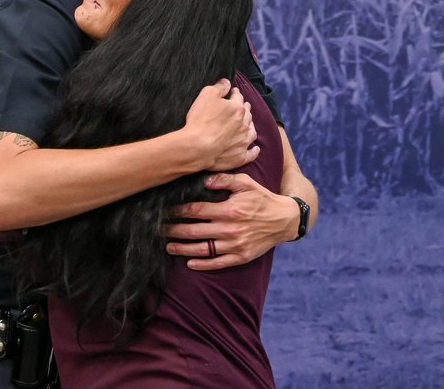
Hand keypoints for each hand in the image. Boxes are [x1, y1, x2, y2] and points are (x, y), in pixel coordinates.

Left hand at [162, 173, 298, 270]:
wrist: (284, 220)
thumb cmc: (262, 198)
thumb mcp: (246, 183)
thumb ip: (224, 179)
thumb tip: (204, 179)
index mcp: (229, 210)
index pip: (197, 210)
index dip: (179, 210)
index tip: (166, 210)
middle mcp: (230, 229)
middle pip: (195, 230)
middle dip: (174, 229)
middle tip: (159, 229)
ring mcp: (235, 245)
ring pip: (203, 249)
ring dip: (183, 248)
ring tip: (169, 246)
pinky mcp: (240, 257)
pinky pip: (218, 263)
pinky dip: (202, 264)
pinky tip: (189, 263)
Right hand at [182, 80, 258, 171]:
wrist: (198, 147)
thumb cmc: (201, 120)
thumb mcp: (207, 95)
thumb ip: (219, 87)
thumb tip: (227, 82)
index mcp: (237, 108)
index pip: (238, 97)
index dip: (235, 93)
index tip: (233, 92)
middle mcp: (244, 124)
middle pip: (247, 114)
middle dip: (245, 109)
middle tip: (243, 106)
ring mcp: (243, 141)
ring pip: (252, 132)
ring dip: (250, 127)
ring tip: (248, 125)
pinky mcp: (240, 157)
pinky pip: (251, 153)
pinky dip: (254, 150)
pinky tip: (255, 148)